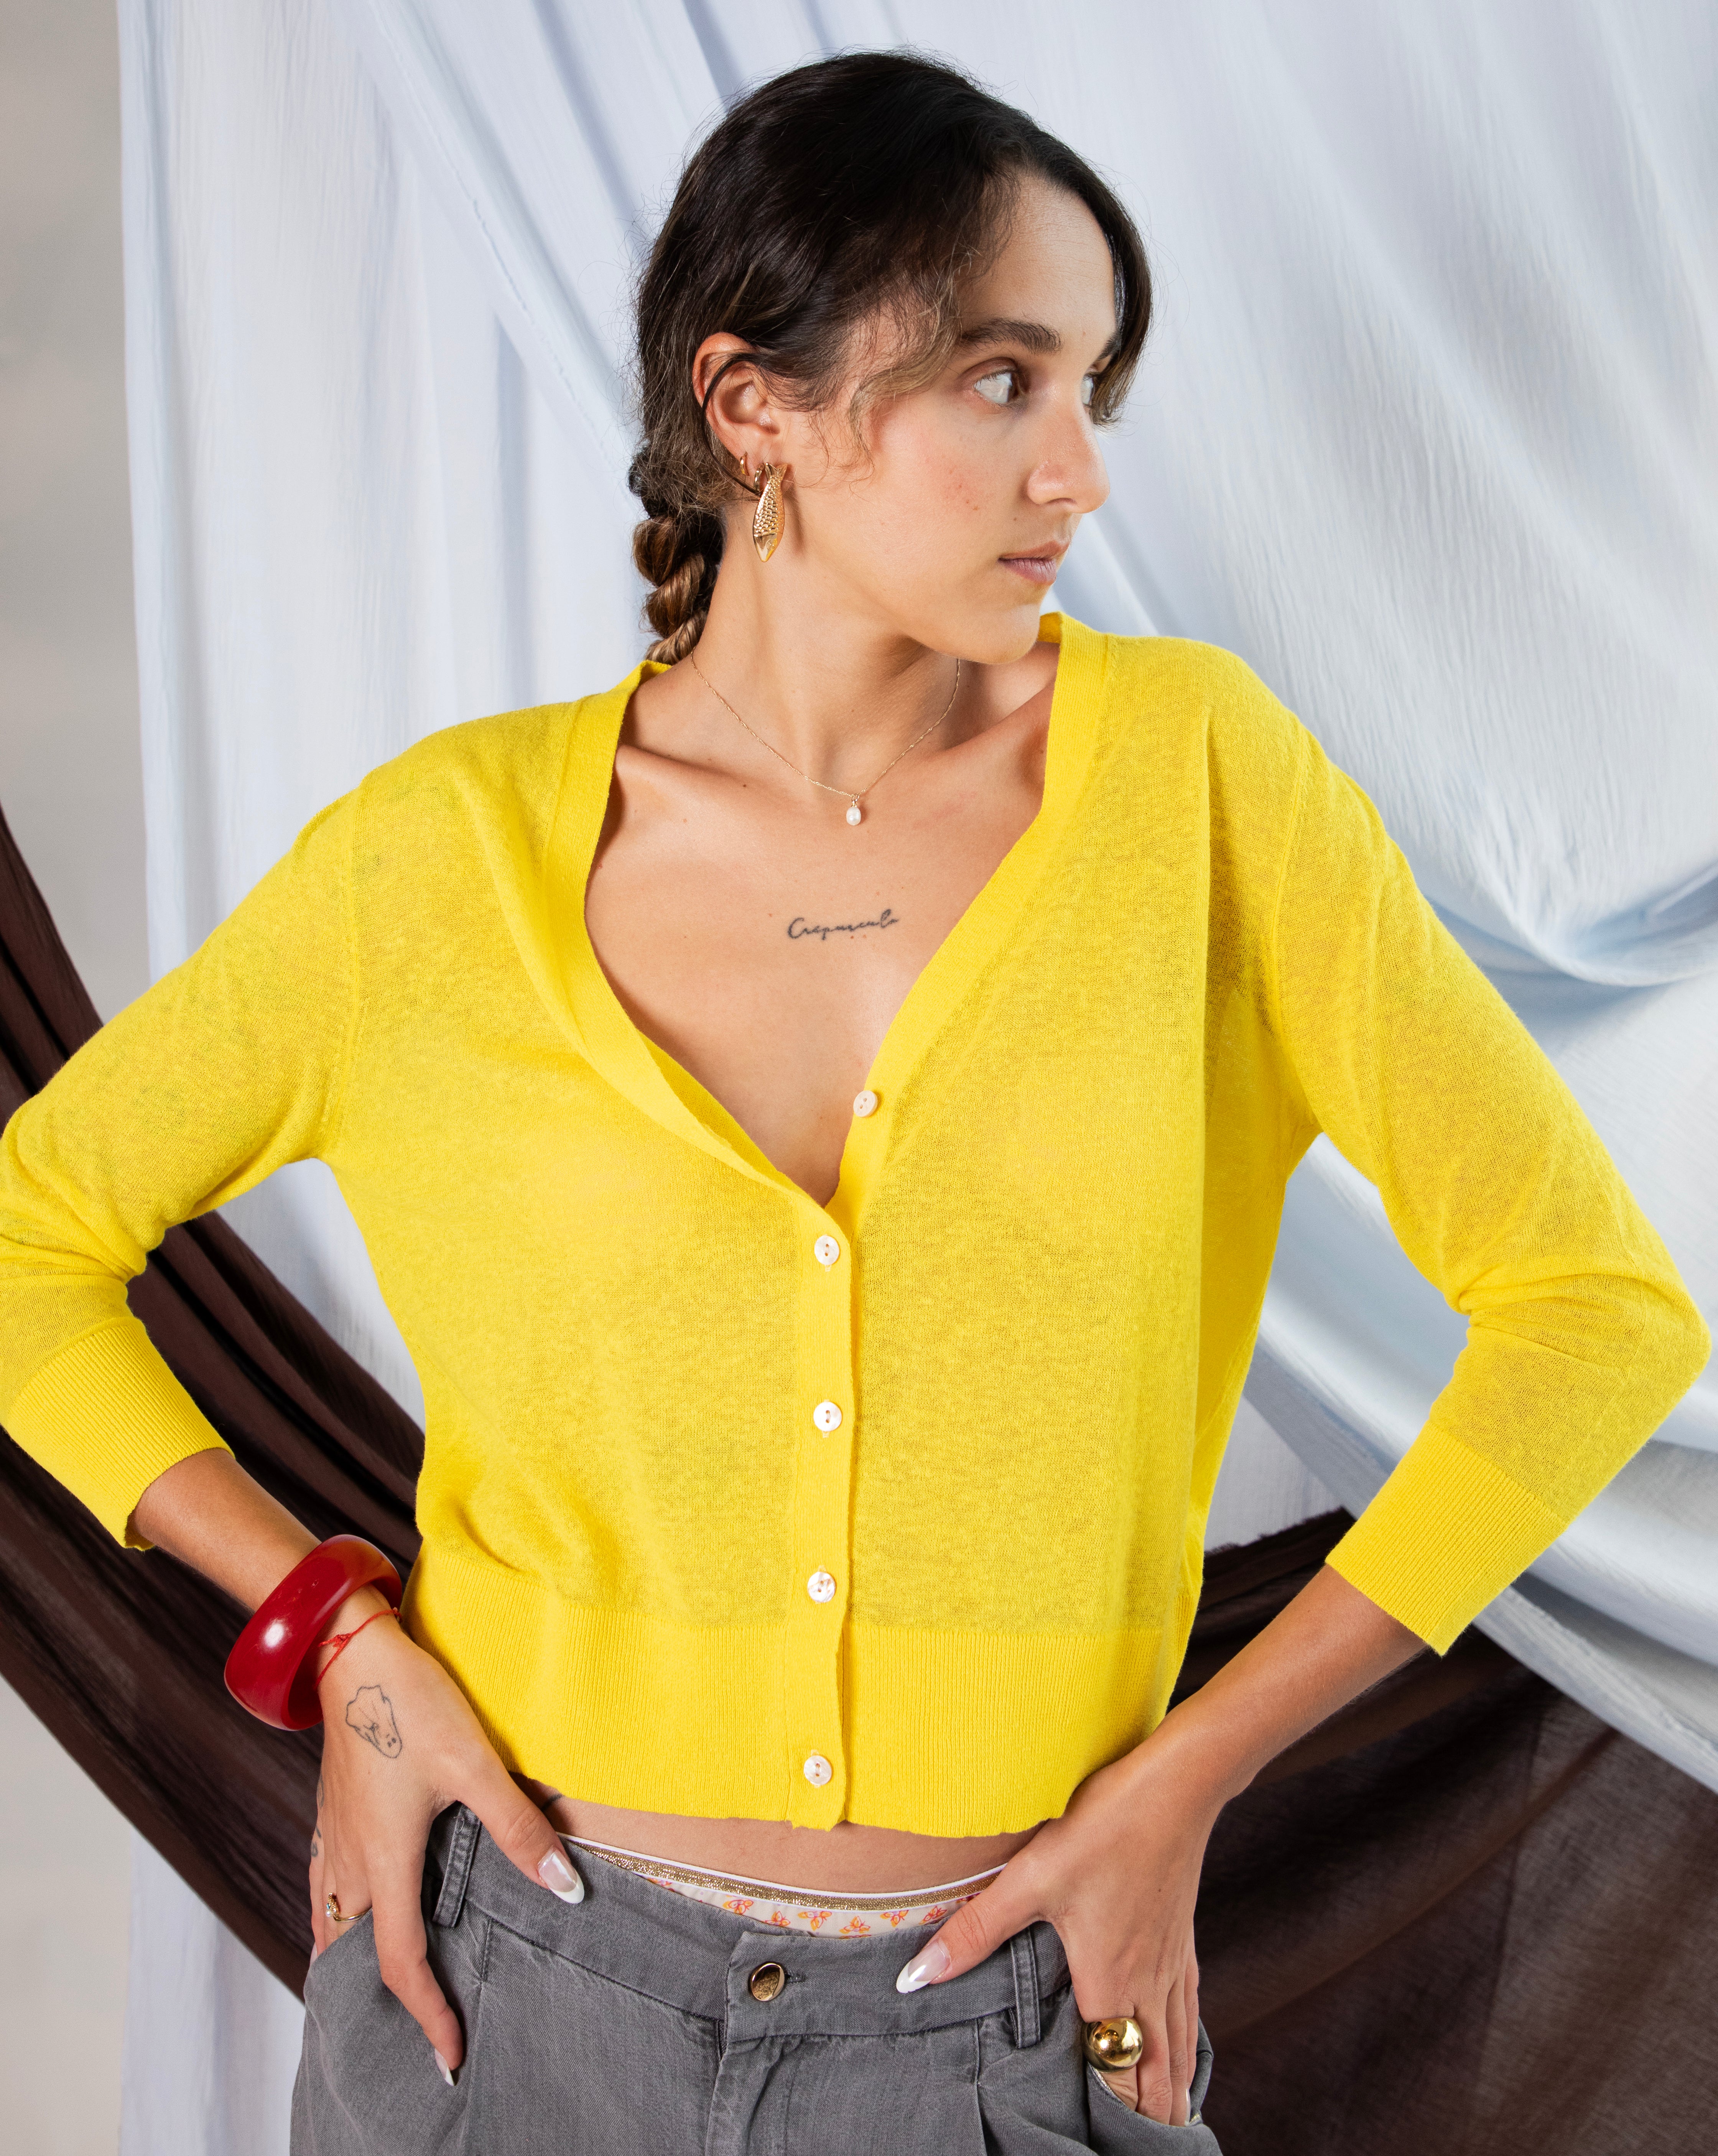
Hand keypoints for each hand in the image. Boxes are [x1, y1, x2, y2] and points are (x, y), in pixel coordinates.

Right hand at [308, 1592, 583, 2079]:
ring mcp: (333, 1837)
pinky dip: (334, 1921)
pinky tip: (348, 1917)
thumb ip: (519, 1828)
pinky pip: (323, 1888)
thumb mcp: (474, 1764)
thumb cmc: (410, 1702)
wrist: (350, 1652)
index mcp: (384, 1861)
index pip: (399, 1962)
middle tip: (423, 2031)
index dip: (427, 2013)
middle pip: (359, 1954)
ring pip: (334, 1924)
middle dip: (387, 2002)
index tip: (450, 2054)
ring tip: (385, 1991)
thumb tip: (567, 1888)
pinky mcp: (330, 1814)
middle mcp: (350, 1861)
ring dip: (355, 1964)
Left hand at [894, 1733, 1216, 2122]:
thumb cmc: (1105, 1828)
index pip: (1116, 2074)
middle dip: (1145, 2116)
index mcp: (1110, 1981)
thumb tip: (916, 1978)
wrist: (1176, 1786)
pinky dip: (1185, 2047)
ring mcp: (1171, 1963)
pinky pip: (1189, 2013)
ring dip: (1168, 2090)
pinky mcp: (1183, 1940)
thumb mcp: (1030, 1877)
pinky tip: (1180, 2050)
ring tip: (1161, 2126)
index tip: (1094, 2141)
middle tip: (1130, 2145)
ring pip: (1178, 2050)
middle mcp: (1147, 1984)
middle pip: (1156, 2076)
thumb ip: (974, 1931)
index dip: (1110, 2114)